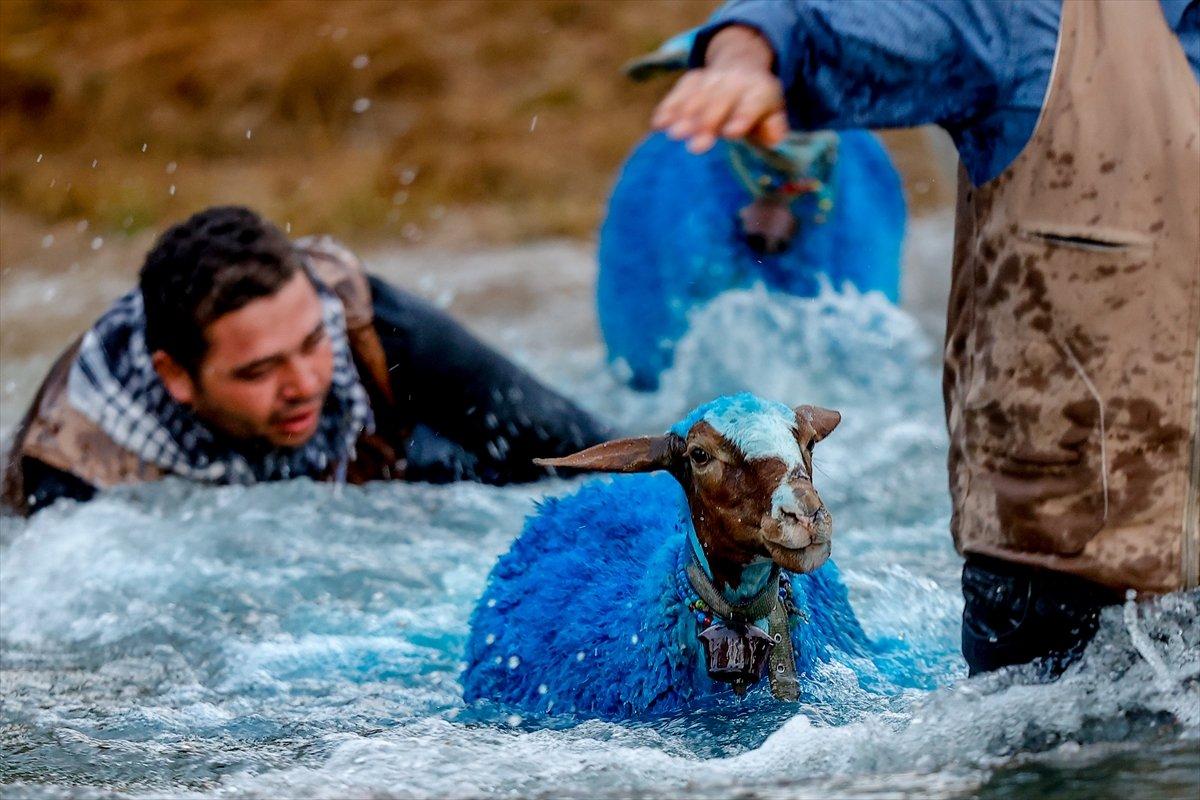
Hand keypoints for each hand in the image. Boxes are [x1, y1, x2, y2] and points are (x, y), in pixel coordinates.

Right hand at [651, 25, 787, 153]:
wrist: (741, 68)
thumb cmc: (757, 106)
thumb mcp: (772, 115)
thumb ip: (773, 128)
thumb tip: (774, 139)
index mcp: (759, 92)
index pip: (751, 105)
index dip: (742, 117)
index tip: (732, 133)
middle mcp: (736, 82)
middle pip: (720, 102)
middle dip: (707, 122)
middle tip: (695, 146)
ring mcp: (712, 78)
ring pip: (698, 96)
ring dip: (684, 115)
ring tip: (674, 135)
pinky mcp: (693, 79)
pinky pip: (679, 91)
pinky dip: (668, 106)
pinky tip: (659, 123)